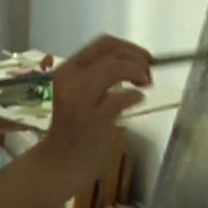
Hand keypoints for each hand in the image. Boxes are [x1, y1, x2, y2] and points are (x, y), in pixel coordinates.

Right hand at [40, 35, 151, 181]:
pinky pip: (120, 98)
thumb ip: (100, 78)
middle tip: (147, 74)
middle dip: (136, 57)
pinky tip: (137, 100)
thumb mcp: (81, 94)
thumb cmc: (75, 129)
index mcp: (68, 70)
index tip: (144, 59)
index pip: (103, 43)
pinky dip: (134, 96)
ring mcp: (80, 99)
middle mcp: (70, 79)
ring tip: (144, 84)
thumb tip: (135, 62)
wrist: (60, 163)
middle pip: (111, 51)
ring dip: (137, 71)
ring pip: (114, 68)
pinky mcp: (92, 120)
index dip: (129, 47)